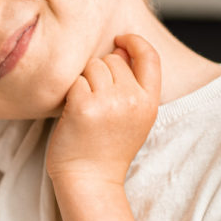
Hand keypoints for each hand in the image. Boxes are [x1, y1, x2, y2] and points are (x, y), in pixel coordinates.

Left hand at [46, 33, 160, 187]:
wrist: (90, 180)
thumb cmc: (107, 148)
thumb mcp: (134, 117)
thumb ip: (132, 84)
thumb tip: (120, 47)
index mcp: (150, 103)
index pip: (150, 57)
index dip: (135, 41)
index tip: (120, 39)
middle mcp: (132, 100)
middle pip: (112, 59)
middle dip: (100, 73)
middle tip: (96, 102)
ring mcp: (108, 102)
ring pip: (92, 67)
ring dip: (84, 82)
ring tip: (86, 108)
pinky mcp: (83, 106)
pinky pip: (74, 81)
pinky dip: (70, 94)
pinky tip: (73, 114)